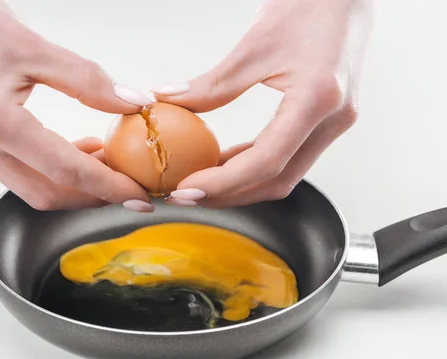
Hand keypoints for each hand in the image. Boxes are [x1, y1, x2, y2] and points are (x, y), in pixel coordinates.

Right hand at [0, 0, 154, 211]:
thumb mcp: (32, 45)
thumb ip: (87, 80)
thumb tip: (131, 103)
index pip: (64, 170)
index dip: (108, 185)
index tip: (139, 193)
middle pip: (47, 194)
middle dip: (93, 195)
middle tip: (127, 182)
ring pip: (30, 188)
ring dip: (71, 183)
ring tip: (104, 160)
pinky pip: (13, 172)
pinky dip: (48, 170)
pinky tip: (70, 150)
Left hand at [152, 0, 373, 207]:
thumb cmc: (307, 7)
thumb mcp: (254, 45)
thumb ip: (213, 84)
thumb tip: (168, 101)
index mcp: (318, 99)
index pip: (267, 160)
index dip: (223, 183)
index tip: (187, 189)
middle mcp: (333, 120)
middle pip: (277, 180)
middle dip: (229, 194)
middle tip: (187, 195)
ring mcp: (335, 124)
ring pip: (285, 175)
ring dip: (241, 185)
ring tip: (200, 182)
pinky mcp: (328, 122)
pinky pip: (289, 157)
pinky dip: (255, 166)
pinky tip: (226, 162)